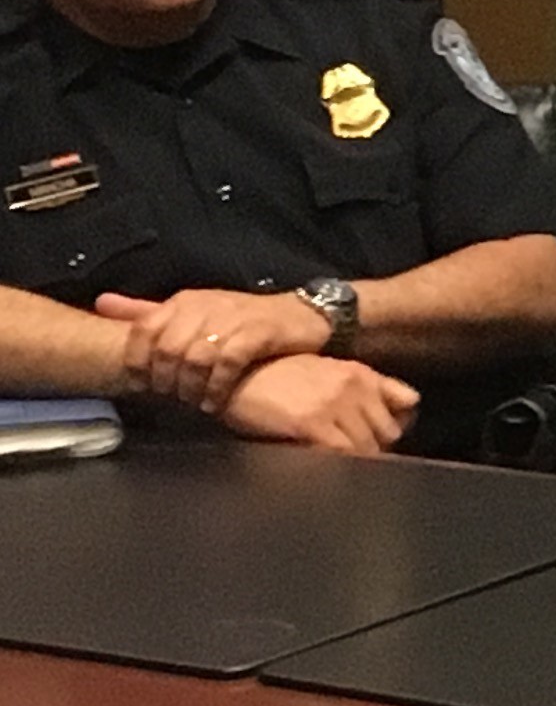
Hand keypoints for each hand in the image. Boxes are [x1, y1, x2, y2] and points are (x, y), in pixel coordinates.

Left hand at [98, 286, 336, 409]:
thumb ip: (147, 311)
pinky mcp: (259, 333)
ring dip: (191, 388)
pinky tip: (216, 402)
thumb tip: (101, 304)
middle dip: (165, 381)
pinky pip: (227, 363)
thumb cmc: (242, 318)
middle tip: (172, 399)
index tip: (140, 386)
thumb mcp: (192, 310)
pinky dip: (217, 387)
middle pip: (168, 349)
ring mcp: (233, 319)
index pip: (144, 329)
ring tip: (195, 405)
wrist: (303, 314)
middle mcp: (206, 306)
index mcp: (185, 301)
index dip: (137, 362)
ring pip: (195, 358)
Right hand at [215, 354, 417, 455]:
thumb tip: (404, 409)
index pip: (408, 405)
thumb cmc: (277, 375)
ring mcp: (335, 404)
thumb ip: (367, 389)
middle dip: (376, 449)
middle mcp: (355, 386)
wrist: (236, 373)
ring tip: (339, 471)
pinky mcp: (312, 423)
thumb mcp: (329, 372)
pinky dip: (338, 466)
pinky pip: (341, 454)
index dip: (396, 428)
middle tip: (356, 462)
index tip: (382, 441)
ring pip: (368, 448)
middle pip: (389, 432)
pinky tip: (325, 470)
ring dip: (357, 463)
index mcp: (362, 374)